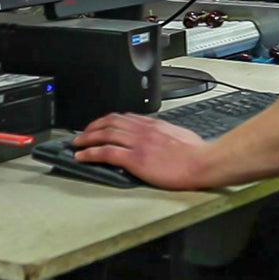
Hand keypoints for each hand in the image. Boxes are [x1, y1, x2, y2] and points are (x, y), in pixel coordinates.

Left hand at [71, 112, 208, 189]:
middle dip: (93, 126)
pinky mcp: (135, 159)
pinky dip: (91, 152)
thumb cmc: (196, 153)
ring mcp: (138, 143)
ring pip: (104, 134)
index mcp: (154, 124)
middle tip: (83, 133)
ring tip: (77, 144)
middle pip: (110, 122)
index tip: (102, 124)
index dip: (108, 120)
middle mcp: (143, 130)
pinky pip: (106, 152)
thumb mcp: (180, 135)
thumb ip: (165, 133)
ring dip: (87, 138)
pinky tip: (82, 156)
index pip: (125, 117)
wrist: (201, 162)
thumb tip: (161, 138)